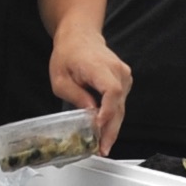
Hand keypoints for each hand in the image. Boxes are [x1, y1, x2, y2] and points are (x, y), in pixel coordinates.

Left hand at [49, 27, 132, 157]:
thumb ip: (76, 96)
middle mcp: (117, 71)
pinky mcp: (124, 81)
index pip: (112, 90)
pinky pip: (120, 103)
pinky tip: (105, 132)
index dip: (107, 110)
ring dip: (113, 127)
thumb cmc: (68, 55)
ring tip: (102, 146)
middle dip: (111, 129)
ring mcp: (124, 76)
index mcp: (99, 66)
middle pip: (119, 104)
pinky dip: (113, 118)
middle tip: (102, 148)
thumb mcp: (61, 79)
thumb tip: (89, 113)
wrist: (80, 37)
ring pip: (122, 107)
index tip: (99, 126)